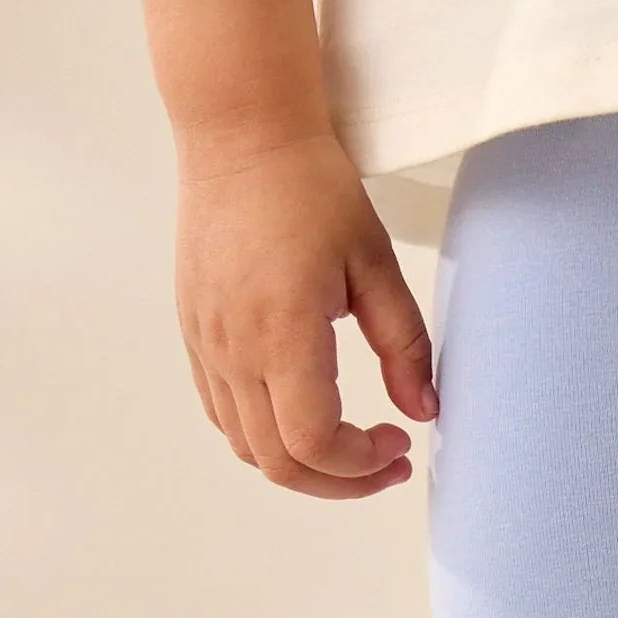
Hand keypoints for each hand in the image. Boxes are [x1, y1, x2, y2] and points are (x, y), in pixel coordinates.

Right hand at [174, 128, 435, 498]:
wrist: (239, 136)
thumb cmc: (310, 187)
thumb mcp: (375, 263)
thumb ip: (404, 345)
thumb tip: (423, 411)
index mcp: (282, 332)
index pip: (312, 444)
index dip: (361, 465)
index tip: (400, 444)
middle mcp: (233, 347)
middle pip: (277, 463)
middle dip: (339, 481)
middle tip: (387, 461)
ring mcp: (205, 343)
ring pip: (245, 447)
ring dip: (301, 464)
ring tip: (350, 444)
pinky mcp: (193, 333)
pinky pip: (222, 413)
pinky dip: (265, 434)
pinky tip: (305, 413)